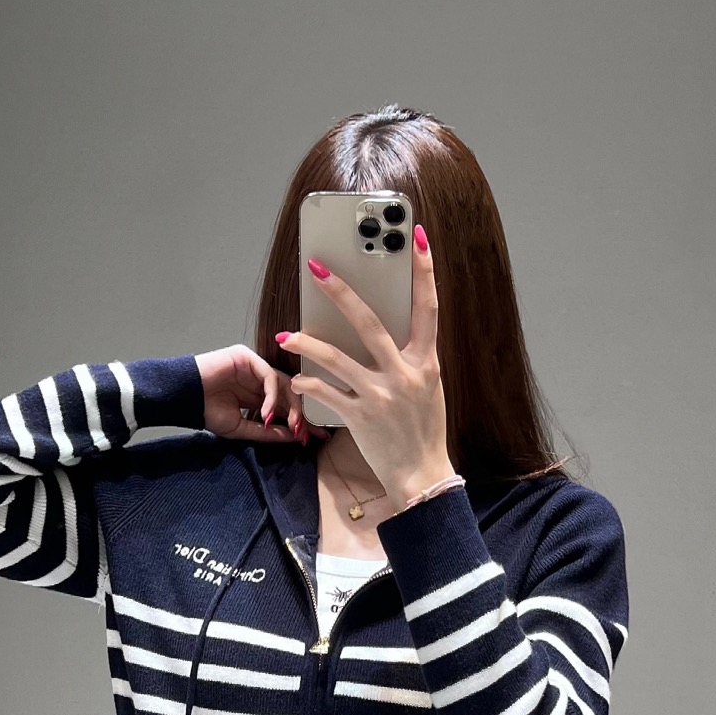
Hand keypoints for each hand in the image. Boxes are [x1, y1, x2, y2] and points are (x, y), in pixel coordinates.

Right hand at [195, 344, 314, 444]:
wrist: (184, 398)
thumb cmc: (205, 411)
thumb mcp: (240, 428)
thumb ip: (267, 432)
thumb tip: (293, 437)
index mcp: (257, 396)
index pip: (286, 406)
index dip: (301, 421)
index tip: (313, 437)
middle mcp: (258, 380)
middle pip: (291, 393)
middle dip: (301, 414)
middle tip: (304, 433)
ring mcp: (253, 367)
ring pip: (285, 384)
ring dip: (290, 407)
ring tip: (290, 425)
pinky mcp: (247, 357)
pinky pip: (269, 376)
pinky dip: (272, 396)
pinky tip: (267, 412)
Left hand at [276, 225, 453, 507]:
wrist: (422, 477)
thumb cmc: (424, 432)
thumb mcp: (428, 389)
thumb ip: (412, 360)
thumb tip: (390, 334)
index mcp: (426, 362)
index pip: (428, 306)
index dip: (424, 269)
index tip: (415, 236)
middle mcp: (404, 373)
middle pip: (370, 322)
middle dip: (341, 293)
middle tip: (318, 270)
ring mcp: (381, 395)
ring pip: (337, 357)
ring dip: (308, 343)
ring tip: (287, 335)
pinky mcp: (359, 416)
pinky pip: (327, 393)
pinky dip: (309, 385)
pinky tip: (297, 380)